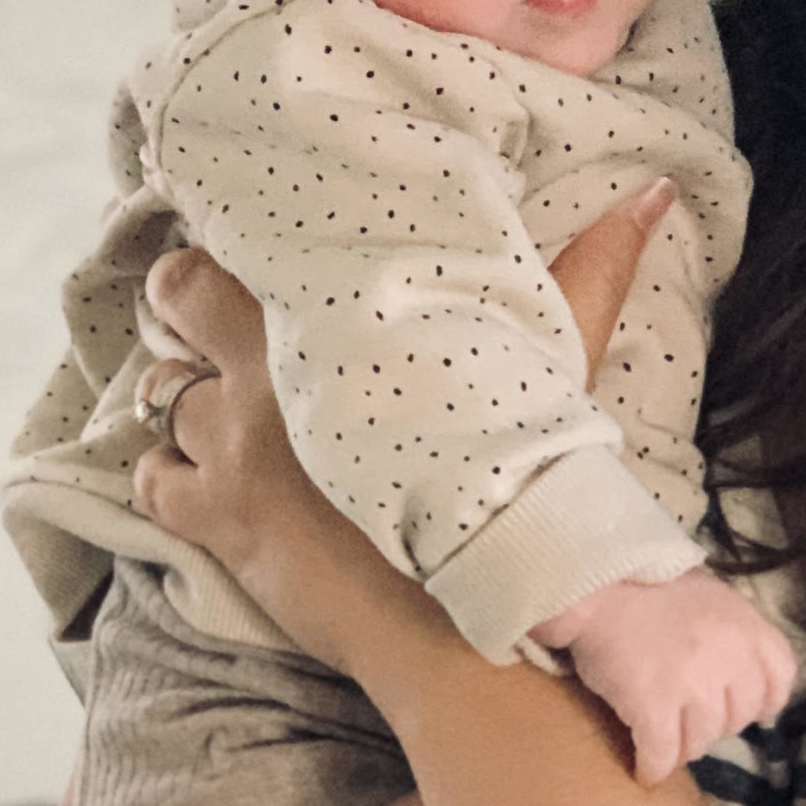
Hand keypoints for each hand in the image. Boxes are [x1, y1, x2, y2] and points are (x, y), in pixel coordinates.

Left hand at [129, 177, 684, 639]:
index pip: (233, 244)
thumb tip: (650, 192)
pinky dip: (175, 478)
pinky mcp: (216, 521)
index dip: (235, 248)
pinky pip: (154, 480)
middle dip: (189, 309)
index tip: (257, 259)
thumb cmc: (515, 483)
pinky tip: (217, 483)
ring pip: (165, 395)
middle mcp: (263, 373)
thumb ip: (592, 271)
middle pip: (174, 299)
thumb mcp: (552, 365)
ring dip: (194, 401)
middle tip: (228, 328)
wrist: (473, 613)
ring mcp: (230, 448)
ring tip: (238, 414)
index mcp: (334, 319)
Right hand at [536, 569, 799, 784]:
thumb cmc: (647, 585)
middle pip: (737, 718)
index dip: (764, 701)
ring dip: (683, 747)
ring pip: (701, 741)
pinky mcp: (654, 706)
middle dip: (714, 724)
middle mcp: (729, 657)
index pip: (780, 677)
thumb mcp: (709, 597)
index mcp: (746, 626)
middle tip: (688, 719)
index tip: (748, 711)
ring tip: (664, 740)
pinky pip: (663, 755)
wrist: (595, 583)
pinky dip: (654, 768)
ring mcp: (693, 683)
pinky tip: (646, 771)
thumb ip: (733, 633)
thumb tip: (742, 679)